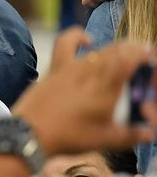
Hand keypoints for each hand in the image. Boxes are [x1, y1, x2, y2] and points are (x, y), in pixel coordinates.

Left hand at [13, 27, 156, 156]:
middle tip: (143, 57)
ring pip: (98, 50)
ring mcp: (71, 67)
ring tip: (124, 54)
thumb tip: (150, 132)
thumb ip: (132, 135)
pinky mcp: (55, 67)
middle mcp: (90, 72)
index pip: (128, 60)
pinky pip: (65, 43)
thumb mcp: (107, 140)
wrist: (32, 132)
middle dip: (133, 50)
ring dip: (114, 49)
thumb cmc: (71, 137)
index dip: (142, 54)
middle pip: (115, 50)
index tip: (150, 56)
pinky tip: (88, 40)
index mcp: (106, 88)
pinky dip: (77, 36)